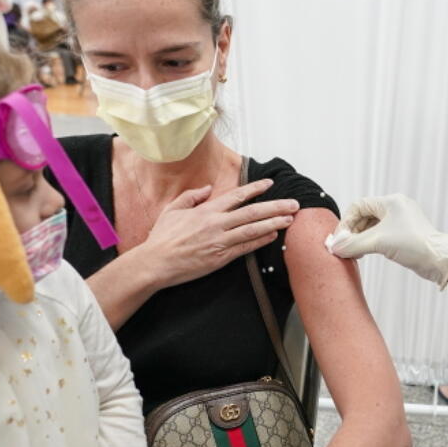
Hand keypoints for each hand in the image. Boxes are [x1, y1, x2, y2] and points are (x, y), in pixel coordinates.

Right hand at [135, 179, 298, 290]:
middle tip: (293, 204)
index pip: (236, 196)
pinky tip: (273, 236)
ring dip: (274, 223)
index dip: (255, 188)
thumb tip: (207, 189)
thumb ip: (192, 196)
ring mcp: (220, 241)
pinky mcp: (220, 258)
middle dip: (275, 206)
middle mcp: (216, 224)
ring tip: (289, 219)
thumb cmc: (162, 238)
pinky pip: (245, 248)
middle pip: (252, 212)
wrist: (155, 263)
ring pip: (253, 230)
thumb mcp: (173, 209)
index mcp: (206, 211)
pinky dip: (260, 241)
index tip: (269, 183)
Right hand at [326, 194, 447, 287]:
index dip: (345, 222)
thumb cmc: (416, 246)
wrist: (439, 260)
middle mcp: (396, 208)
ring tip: (353, 252)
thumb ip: (353, 244)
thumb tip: (335, 247)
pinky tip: (365, 252)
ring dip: (360, 238)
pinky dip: (370, 242)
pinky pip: (380, 234)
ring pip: (371, 226)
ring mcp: (400, 220)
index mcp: (391, 202)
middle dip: (352, 232)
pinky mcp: (404, 233)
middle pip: (363, 216)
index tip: (339, 239)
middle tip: (344, 247)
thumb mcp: (378, 243)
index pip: (358, 206)